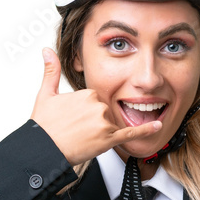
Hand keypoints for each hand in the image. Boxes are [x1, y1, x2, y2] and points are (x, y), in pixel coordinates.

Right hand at [29, 47, 161, 165]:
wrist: (42, 149)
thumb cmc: (43, 126)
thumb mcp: (46, 94)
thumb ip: (51, 70)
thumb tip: (47, 50)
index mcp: (87, 93)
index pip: (96, 100)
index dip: (86, 111)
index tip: (74, 118)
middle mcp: (98, 106)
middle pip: (105, 112)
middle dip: (94, 122)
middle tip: (76, 130)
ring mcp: (104, 123)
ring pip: (111, 124)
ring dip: (101, 132)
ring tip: (82, 138)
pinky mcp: (109, 139)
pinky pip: (131, 133)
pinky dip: (146, 129)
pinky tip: (157, 126)